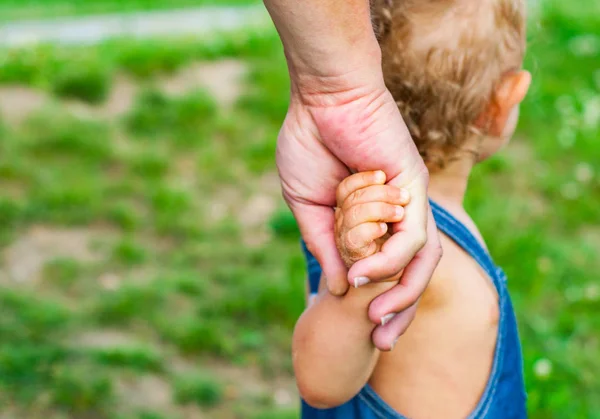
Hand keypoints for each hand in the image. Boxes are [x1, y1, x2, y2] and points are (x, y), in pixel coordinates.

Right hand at [277, 74, 441, 348]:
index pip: (388, 269)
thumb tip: (336, 287)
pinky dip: (386, 257)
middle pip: (415, 272)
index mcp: (374, 218)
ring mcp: (410, 199)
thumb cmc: (310, 144)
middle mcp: (398, 213)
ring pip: (422, 259)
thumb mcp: (309, 208)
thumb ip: (324, 246)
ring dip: (400, 292)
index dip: (381, 301)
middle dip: (402, 310)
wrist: (322, 99)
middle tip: (383, 341)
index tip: (364, 330)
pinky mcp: (413, 185)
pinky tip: (360, 271)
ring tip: (373, 316)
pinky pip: (411, 234)